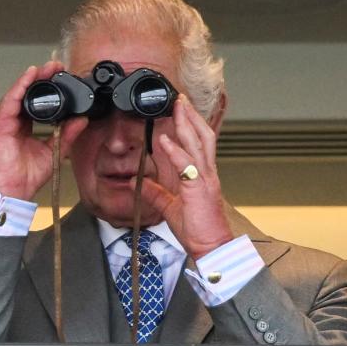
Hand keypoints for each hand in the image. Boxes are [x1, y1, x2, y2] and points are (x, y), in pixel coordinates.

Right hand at [0, 61, 87, 200]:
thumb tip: (81, 120)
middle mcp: (11, 121)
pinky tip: (30, 76)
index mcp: (22, 126)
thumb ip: (66, 134)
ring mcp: (2, 121)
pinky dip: (20, 86)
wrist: (12, 192)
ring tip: (46, 67)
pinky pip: (9, 100)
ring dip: (32, 78)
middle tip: (57, 66)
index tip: (62, 76)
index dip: (47, 87)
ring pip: (17, 92)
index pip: (34, 100)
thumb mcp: (52, 151)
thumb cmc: (25, 177)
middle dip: (40, 78)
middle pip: (25, 93)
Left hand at [142, 95, 234, 259]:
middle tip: (180, 98)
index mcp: (202, 176)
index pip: (198, 143)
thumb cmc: (197, 230)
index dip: (190, 125)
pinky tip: (164, 140)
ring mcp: (205, 180)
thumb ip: (154, 193)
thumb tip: (135, 181)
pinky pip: (187, 166)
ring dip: (186, 124)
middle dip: (191, 115)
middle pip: (202, 136)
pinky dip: (176, 151)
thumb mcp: (169, 208)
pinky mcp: (199, 190)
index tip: (180, 110)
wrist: (211, 247)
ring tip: (177, 107)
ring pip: (198, 144)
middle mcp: (207, 173)